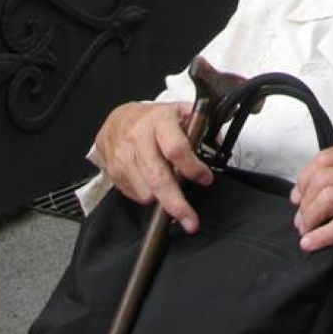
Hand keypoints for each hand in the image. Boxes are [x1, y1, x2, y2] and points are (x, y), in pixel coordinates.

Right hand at [89, 102, 211, 232]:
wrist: (117, 120)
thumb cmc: (152, 119)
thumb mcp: (178, 112)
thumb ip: (200, 125)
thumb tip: (218, 143)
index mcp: (159, 121)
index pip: (176, 149)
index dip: (193, 168)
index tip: (206, 179)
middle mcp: (138, 139)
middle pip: (159, 178)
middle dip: (177, 204)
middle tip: (191, 221)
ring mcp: (123, 157)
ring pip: (146, 192)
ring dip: (163, 199)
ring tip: (172, 191)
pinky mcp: (114, 172)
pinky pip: (136, 196)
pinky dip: (149, 196)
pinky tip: (153, 185)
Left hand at [291, 145, 332, 257]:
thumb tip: (314, 189)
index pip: (325, 158)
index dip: (305, 177)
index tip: (298, 194)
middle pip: (320, 178)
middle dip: (304, 201)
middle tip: (300, 218)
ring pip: (326, 199)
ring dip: (309, 218)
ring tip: (305, 230)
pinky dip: (321, 236)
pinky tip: (310, 243)